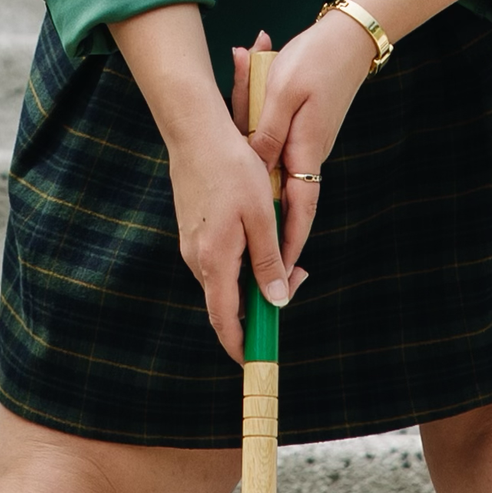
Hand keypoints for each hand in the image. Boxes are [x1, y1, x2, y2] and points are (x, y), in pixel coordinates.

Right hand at [162, 80, 297, 365]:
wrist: (196, 132)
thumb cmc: (232, 170)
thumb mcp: (261, 216)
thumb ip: (268, 262)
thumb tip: (276, 301)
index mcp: (214, 260)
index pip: (224, 320)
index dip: (240, 344)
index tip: (256, 360)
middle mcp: (197, 259)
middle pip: (228, 301)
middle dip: (262, 303)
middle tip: (299, 278)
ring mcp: (192, 245)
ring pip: (226, 279)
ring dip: (256, 278)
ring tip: (288, 256)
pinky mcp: (194, 231)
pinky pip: (220, 260)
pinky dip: (243, 262)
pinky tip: (263, 238)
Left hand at [232, 12, 371, 275]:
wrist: (346, 39)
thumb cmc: (314, 61)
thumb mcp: (283, 93)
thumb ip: (266, 131)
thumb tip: (252, 168)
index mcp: (306, 151)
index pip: (298, 211)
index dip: (287, 245)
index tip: (279, 276)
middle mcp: (309, 155)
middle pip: (288, 205)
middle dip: (275, 241)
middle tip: (261, 274)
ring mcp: (308, 146)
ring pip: (280, 182)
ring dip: (265, 206)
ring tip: (249, 242)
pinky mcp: (303, 134)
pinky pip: (280, 160)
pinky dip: (264, 171)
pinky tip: (248, 177)